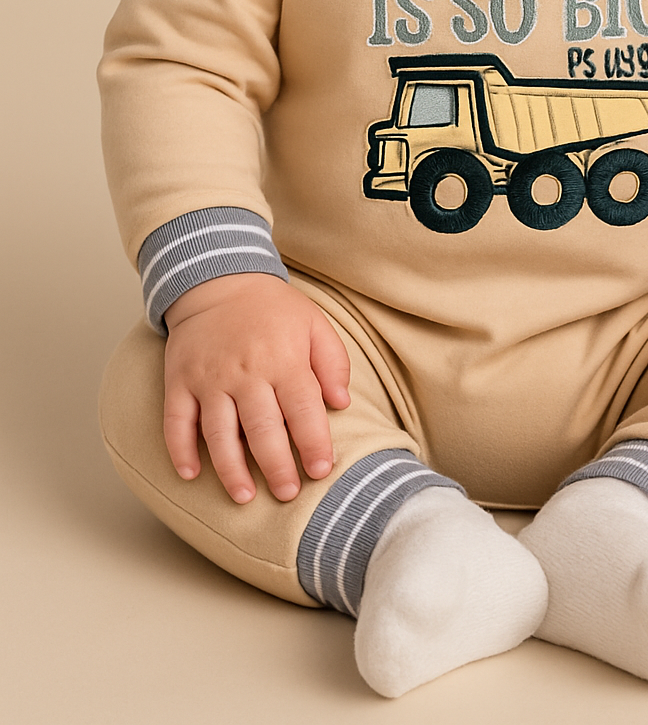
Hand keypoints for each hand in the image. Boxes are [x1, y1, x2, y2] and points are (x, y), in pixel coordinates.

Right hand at [163, 273, 350, 503]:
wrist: (218, 280)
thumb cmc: (272, 310)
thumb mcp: (314, 323)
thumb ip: (333, 363)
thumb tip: (342, 404)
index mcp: (283, 358)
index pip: (303, 409)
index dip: (313, 443)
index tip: (321, 471)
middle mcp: (246, 371)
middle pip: (262, 428)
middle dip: (276, 466)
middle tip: (287, 494)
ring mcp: (209, 378)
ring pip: (218, 433)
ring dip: (231, 469)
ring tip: (245, 496)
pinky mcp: (180, 380)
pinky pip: (176, 421)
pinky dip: (180, 450)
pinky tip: (190, 474)